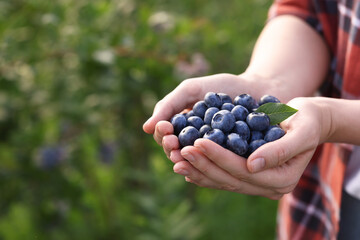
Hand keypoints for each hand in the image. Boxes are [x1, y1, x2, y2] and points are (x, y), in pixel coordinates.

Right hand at [143, 73, 279, 157]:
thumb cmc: (223, 87)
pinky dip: (212, 165)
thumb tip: (144, 128)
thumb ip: (169, 105)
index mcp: (182, 130)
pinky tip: (210, 165)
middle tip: (173, 144)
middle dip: (172, 149)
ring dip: (188, 160)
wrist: (258, 88)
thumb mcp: (191, 90)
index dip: (162, 135)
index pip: (164, 138)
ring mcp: (213, 154)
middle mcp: (195, 145)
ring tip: (186, 155)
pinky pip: (219, 166)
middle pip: (177, 153)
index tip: (165, 129)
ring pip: (195, 163)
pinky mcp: (232, 161)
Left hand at [172, 97, 332, 198]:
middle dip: (203, 164)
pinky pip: (223, 178)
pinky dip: (204, 172)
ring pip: (223, 182)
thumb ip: (280, 150)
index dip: (219, 157)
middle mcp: (269, 188)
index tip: (198, 142)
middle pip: (229, 179)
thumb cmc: (307, 121)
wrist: (309, 122)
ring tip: (176, 159)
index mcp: (282, 179)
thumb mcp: (301, 131)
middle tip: (180, 150)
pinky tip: (187, 165)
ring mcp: (258, 185)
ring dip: (198, 171)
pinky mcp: (248, 178)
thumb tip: (251, 165)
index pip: (243, 171)